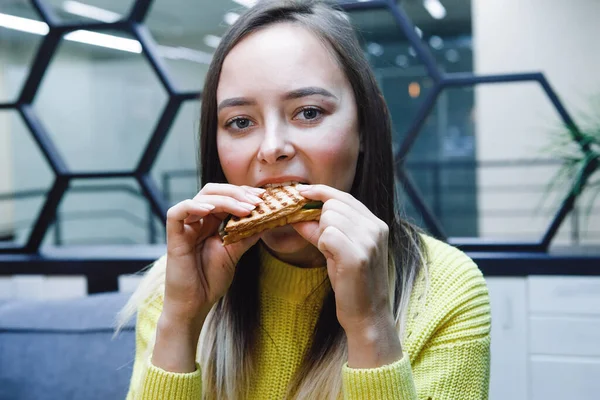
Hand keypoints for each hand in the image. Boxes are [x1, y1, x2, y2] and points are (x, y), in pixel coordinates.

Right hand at [163, 183, 264, 326]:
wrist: (194, 305)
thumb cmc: (210, 281)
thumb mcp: (234, 253)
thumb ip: (246, 235)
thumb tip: (266, 219)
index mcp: (210, 223)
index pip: (225, 197)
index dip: (243, 193)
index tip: (263, 198)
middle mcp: (197, 221)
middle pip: (213, 192)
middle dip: (237, 192)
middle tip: (256, 200)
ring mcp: (185, 227)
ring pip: (200, 198)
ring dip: (225, 200)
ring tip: (245, 209)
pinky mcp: (173, 237)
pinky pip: (177, 213)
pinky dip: (193, 207)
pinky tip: (211, 210)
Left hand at [292, 184, 401, 367]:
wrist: (367, 315)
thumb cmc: (351, 284)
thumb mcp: (337, 251)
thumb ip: (320, 230)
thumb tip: (297, 214)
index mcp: (376, 224)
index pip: (344, 196)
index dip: (321, 192)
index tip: (301, 191)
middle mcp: (375, 228)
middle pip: (333, 205)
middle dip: (319, 220)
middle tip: (325, 244)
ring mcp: (368, 241)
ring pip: (328, 217)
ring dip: (322, 235)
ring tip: (332, 254)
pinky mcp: (357, 255)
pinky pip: (326, 235)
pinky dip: (322, 245)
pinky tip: (331, 259)